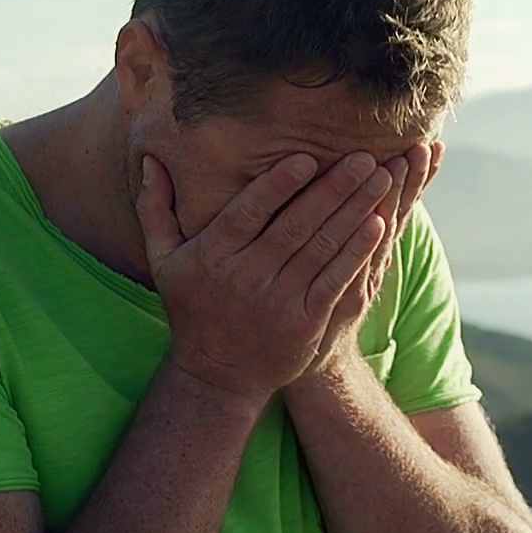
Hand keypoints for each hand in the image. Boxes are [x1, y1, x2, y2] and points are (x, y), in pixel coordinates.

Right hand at [136, 151, 393, 403]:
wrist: (217, 376)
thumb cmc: (192, 307)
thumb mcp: (164, 260)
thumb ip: (155, 208)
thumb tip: (149, 159)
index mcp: (211, 257)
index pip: (247, 214)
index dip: (277, 186)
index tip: (306, 158)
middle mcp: (244, 278)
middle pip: (295, 226)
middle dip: (334, 189)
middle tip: (365, 156)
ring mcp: (277, 302)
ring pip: (322, 248)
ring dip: (355, 211)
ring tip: (382, 178)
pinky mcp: (305, 323)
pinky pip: (336, 280)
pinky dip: (358, 251)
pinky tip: (379, 224)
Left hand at [298, 140, 444, 378]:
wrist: (307, 358)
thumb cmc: (314, 301)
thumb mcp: (332, 260)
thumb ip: (337, 224)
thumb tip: (345, 182)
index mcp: (370, 247)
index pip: (398, 203)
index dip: (415, 177)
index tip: (431, 143)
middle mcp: (374, 260)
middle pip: (396, 212)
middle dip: (410, 178)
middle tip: (422, 145)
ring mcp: (363, 278)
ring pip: (384, 231)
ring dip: (396, 196)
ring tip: (406, 160)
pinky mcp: (346, 300)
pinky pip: (359, 264)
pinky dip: (369, 243)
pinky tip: (380, 220)